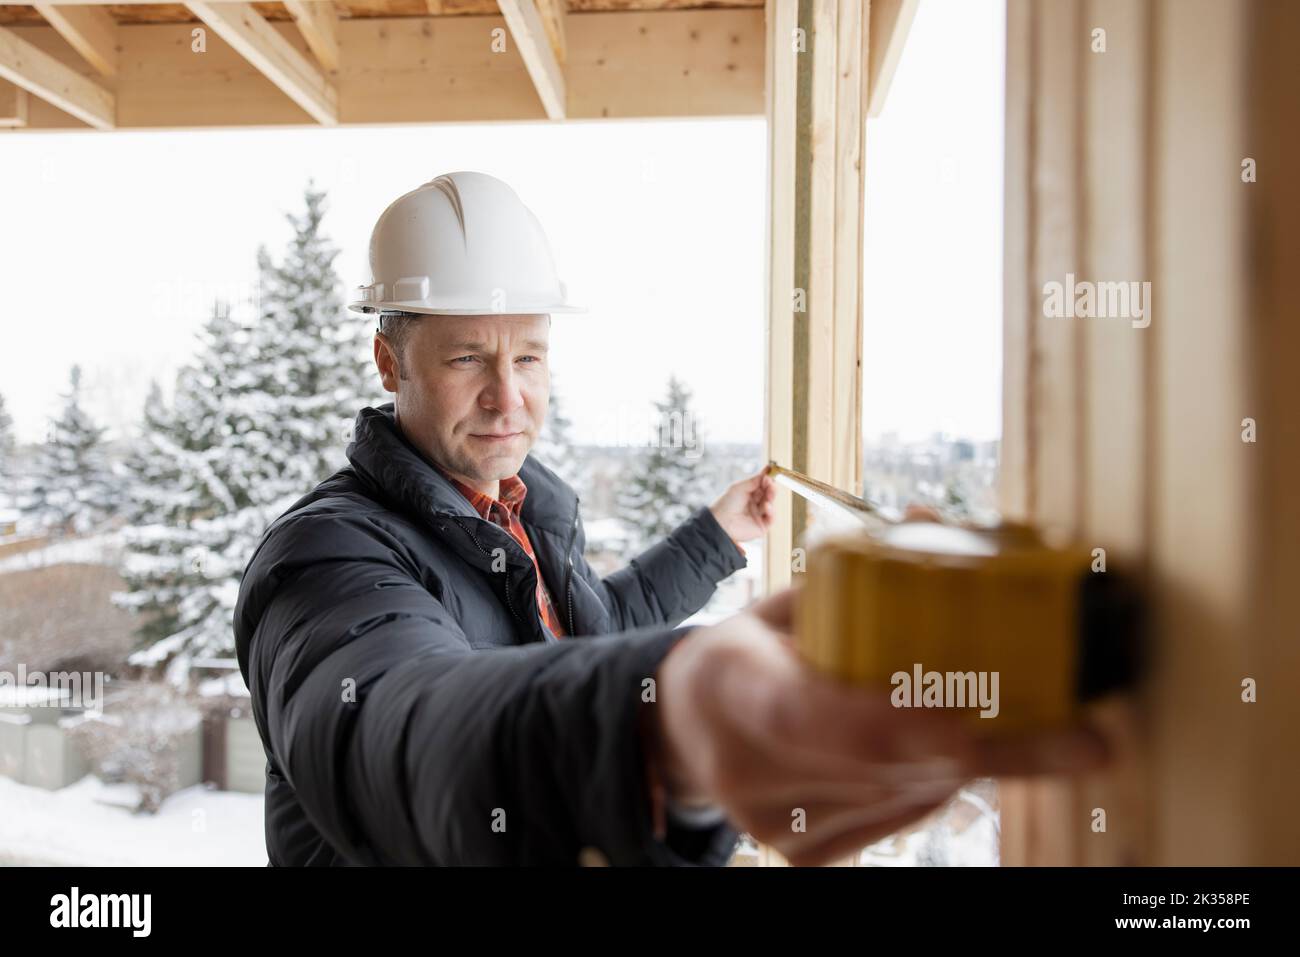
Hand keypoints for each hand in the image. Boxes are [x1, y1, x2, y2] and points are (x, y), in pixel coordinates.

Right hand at [649, 587, 1110, 866]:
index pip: (804, 713)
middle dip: (993, 745)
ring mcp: (777, 824)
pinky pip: (902, 815)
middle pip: (884, 763)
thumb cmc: (748, 650)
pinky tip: (951, 747)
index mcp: (731, 686)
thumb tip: (931, 518)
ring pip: (907, 792)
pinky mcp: (806, 855)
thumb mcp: (779, 606)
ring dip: (978, 754)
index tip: (965, 733)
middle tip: (1085, 736)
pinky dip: (942, 778)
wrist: (686, 731)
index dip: (885, 725)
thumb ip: (850, 577)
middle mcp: (751, 770)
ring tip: (1045, 731)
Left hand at [708, 469, 775, 544]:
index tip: (771, 472)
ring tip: (769, 494)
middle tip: (771, 484)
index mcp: (749, 494)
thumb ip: (754, 481)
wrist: (720, 521)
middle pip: (768, 494)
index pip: (762, 485)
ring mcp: (758, 515)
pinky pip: (771, 518)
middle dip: (771, 488)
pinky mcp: (761, 526)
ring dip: (771, 498)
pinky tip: (766, 506)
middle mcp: (754, 504)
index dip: (767, 480)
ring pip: (771, 504)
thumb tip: (766, 474)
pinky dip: (771, 511)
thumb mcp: (739, 488)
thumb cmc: (726, 504)